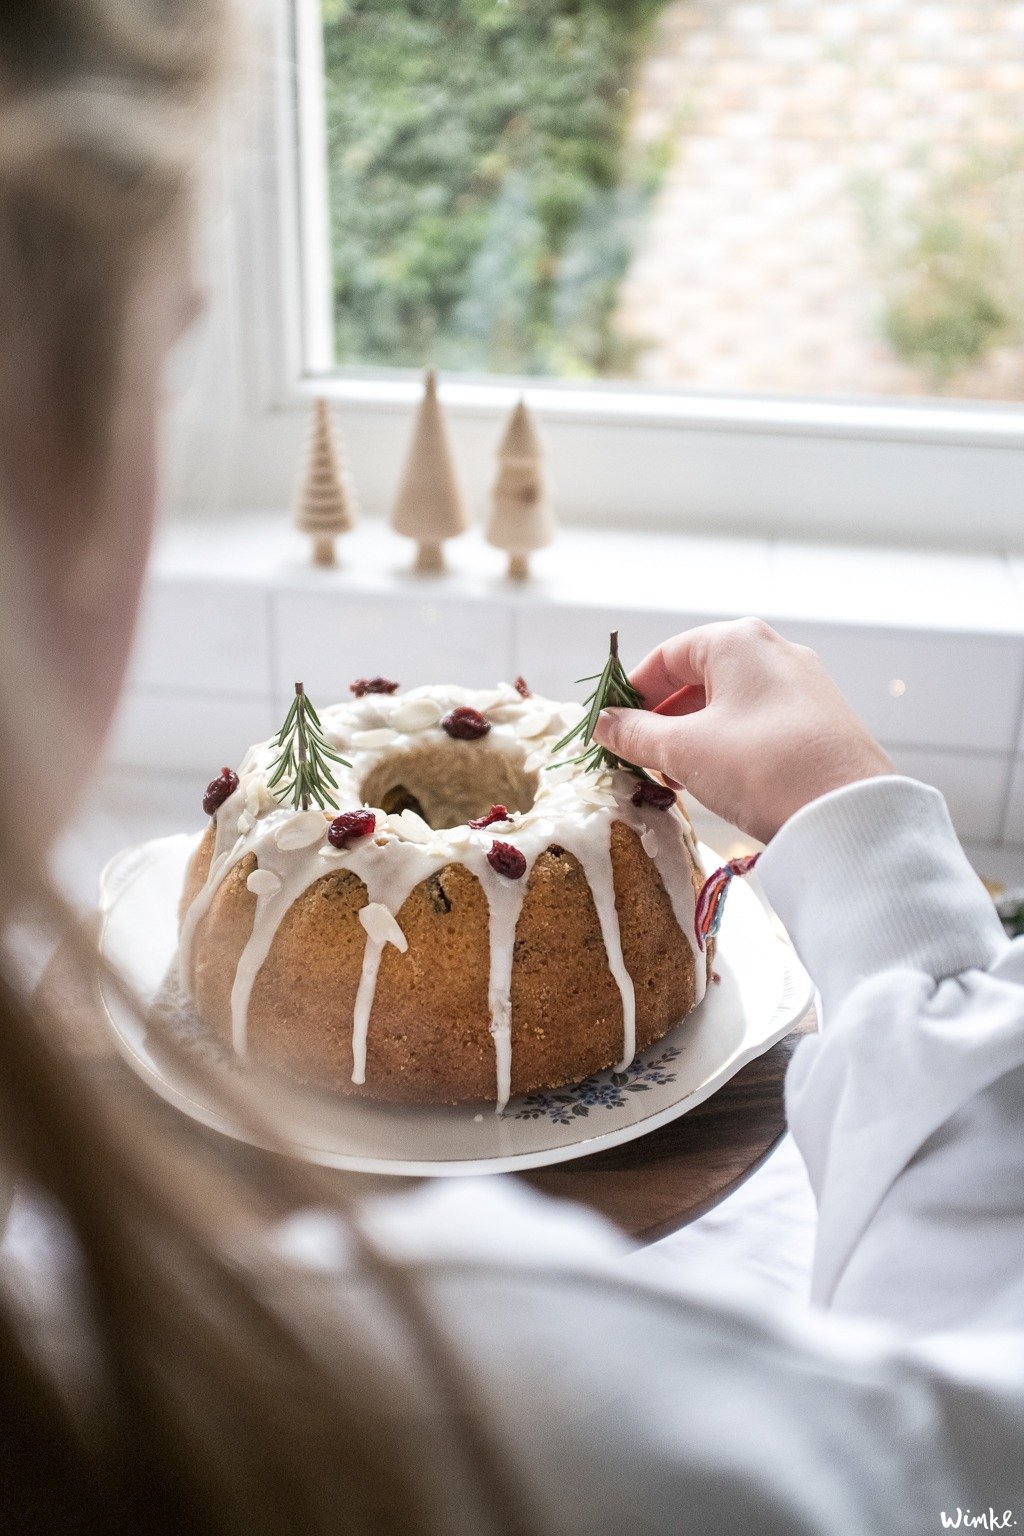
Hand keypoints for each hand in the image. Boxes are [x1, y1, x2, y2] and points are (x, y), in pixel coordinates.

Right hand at [593, 618, 892, 843]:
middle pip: (698, 677)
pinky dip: (727, 742)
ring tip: (674, 774)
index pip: (666, 656)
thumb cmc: (760, 767)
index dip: (631, 692)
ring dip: (692, 734)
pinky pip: (758, 719)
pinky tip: (716, 778)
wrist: (846, 812)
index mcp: (737, 641)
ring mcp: (803, 683)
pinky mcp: (821, 717)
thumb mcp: (683, 750)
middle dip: (662, 717)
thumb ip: (634, 733)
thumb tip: (603, 724)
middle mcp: (774, 650)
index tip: (610, 726)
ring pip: (729, 701)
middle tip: (638, 755)